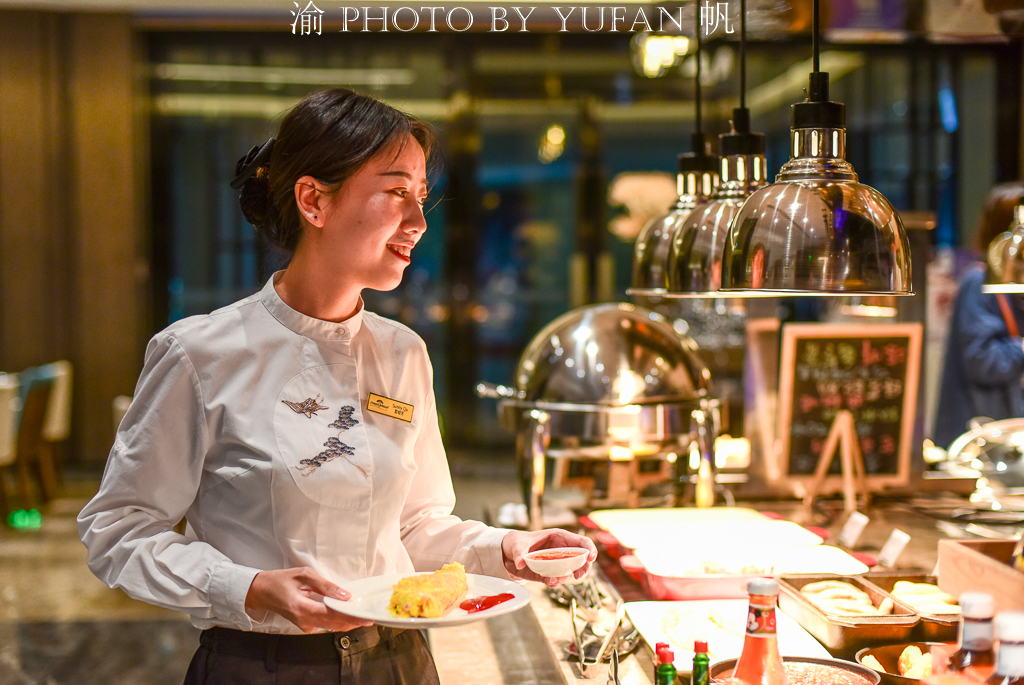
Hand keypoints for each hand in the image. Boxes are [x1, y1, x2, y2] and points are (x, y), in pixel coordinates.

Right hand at [245, 567, 373, 633]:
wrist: (261, 592)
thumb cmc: (281, 580)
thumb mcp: (304, 575)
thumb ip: (325, 586)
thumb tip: (345, 595)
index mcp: (301, 607)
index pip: (331, 614)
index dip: (349, 617)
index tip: (364, 618)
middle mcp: (303, 621)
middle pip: (333, 624)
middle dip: (352, 622)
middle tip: (369, 618)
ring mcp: (303, 625)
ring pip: (330, 626)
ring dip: (346, 621)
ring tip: (362, 616)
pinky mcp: (305, 625)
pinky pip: (324, 624)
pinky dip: (337, 620)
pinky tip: (346, 614)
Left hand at [501, 529, 597, 586]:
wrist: (510, 555)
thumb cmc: (518, 543)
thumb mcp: (517, 545)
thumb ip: (520, 553)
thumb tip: (520, 563)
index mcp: (559, 537)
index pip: (582, 542)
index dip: (590, 548)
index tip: (591, 557)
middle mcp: (562, 550)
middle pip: (583, 559)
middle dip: (584, 568)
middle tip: (578, 576)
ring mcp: (558, 562)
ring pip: (572, 572)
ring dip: (565, 577)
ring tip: (551, 579)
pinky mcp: (552, 573)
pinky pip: (559, 579)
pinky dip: (556, 582)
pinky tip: (547, 580)